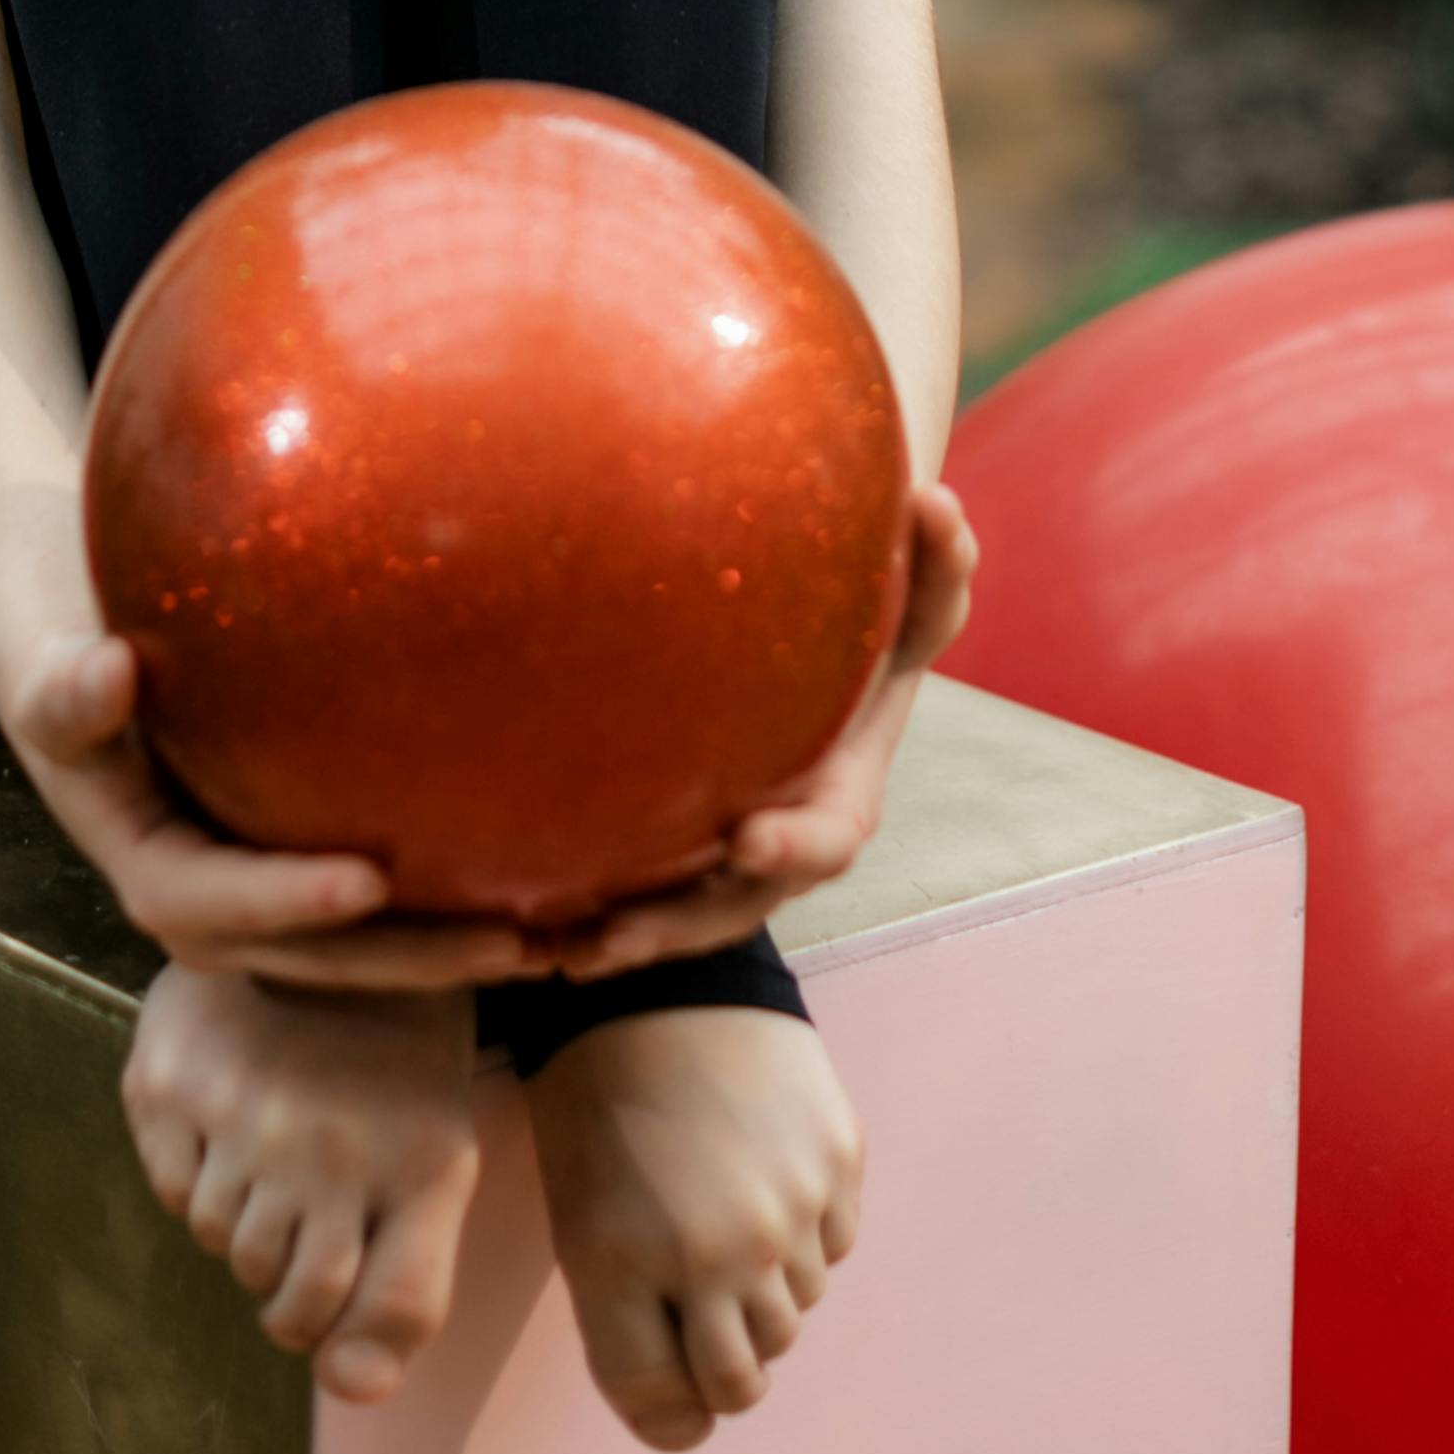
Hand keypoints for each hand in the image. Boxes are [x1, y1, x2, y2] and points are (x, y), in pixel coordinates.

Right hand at [1, 626, 540, 990]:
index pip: (221, 905)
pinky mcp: (301, 872)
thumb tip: (108, 670)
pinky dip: (448, 909)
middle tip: (509, 943)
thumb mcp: (53, 673)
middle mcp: (212, 908)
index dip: (290, 901)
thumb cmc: (71, 651)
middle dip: (407, 959)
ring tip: (553, 942)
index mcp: (152, 872)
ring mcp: (262, 899)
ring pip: (359, 950)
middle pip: (314, 957)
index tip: (369, 879)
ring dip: (448, 955)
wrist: (87, 652)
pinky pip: (377, 912)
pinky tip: (541, 893)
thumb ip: (68, 691)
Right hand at [122, 965, 481, 1403]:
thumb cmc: (388, 1061)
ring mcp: (246, 1117)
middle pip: (293, 1302)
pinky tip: (224, 1115)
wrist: (320, 918)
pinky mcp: (171, 1088)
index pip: (395, 1313)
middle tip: (296, 1225)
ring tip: (267, 1150)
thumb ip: (405, 1290)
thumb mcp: (433, 1161)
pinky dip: (194, 1176)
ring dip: (243, 1224)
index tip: (337, 1330)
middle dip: (290, 1294)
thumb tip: (348, 1390)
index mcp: (422, 1162)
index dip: (355, 1342)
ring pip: (226, 1247)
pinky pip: (173, 1194)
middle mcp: (334, 1147)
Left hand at [526, 1000, 864, 1451]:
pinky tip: (767, 1171)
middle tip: (701, 1291)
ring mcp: (786, 1210)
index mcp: (624, 1268)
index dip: (674, 1406)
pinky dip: (808, 1233)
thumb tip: (689, 1417)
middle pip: (745, 1377)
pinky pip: (834, 1248)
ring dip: (766, 1287)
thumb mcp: (578, 1216)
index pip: (673, 1408)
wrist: (664, 976)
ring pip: (795, 1313)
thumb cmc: (600, 1098)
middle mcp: (713, 1256)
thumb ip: (625, 1325)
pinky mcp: (837, 1163)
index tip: (675, 1378)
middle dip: (723, 1352)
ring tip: (728, 1209)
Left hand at [537, 481, 979, 978]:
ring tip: (558, 951)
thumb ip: (938, 562)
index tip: (748, 838)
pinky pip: (629, 889)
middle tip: (616, 937)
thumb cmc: (876, 616)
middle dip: (679, 925)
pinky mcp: (670, 840)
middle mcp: (780, 837)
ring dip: (621, 938)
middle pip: (734, 903)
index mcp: (840, 793)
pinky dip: (584, 912)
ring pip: (675, 913)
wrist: (821, 641)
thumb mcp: (918, 594)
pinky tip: (515, 920)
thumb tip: (936, 502)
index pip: (827, 839)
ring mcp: (722, 850)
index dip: (794, 847)